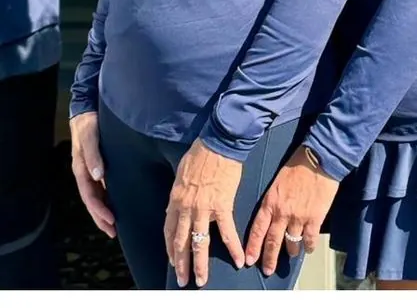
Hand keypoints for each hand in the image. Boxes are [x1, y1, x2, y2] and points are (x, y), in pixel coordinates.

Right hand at [70, 111, 115, 238]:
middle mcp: (86, 172)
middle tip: (113, 232)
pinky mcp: (99, 165)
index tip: (111, 222)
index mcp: (81, 169)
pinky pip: (102, 187)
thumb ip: (93, 154)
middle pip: (92, 201)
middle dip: (101, 218)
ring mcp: (91, 170)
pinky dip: (107, 199)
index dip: (99, 211)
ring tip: (114, 226)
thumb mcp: (90, 135)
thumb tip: (98, 176)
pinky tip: (115, 205)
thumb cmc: (88, 122)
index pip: (89, 196)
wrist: (87, 109)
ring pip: (97, 196)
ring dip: (103, 212)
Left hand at [164, 140, 244, 288]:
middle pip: (181, 242)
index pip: (169, 231)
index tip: (173, 261)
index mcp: (175, 200)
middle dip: (181, 264)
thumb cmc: (200, 153)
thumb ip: (179, 193)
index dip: (171, 248)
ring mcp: (204, 209)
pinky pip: (227, 232)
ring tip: (201, 280)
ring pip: (200, 243)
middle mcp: (186, 208)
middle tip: (183, 280)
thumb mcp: (181, 173)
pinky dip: (233, 248)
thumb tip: (176, 205)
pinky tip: (238, 260)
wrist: (219, 142)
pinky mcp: (223, 206)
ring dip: (200, 264)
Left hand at [246, 146, 338, 277]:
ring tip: (291, 254)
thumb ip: (274, 200)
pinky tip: (308, 249)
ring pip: (291, 242)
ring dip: (291, 251)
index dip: (253, 246)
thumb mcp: (278, 181)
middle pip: (273, 241)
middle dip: (269, 258)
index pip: (258, 229)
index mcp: (270, 202)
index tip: (249, 260)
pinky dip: (309, 246)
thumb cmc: (298, 163)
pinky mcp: (315, 218)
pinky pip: (310, 239)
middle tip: (267, 269)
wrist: (319, 158)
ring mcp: (299, 217)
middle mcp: (282, 213)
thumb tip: (273, 213)